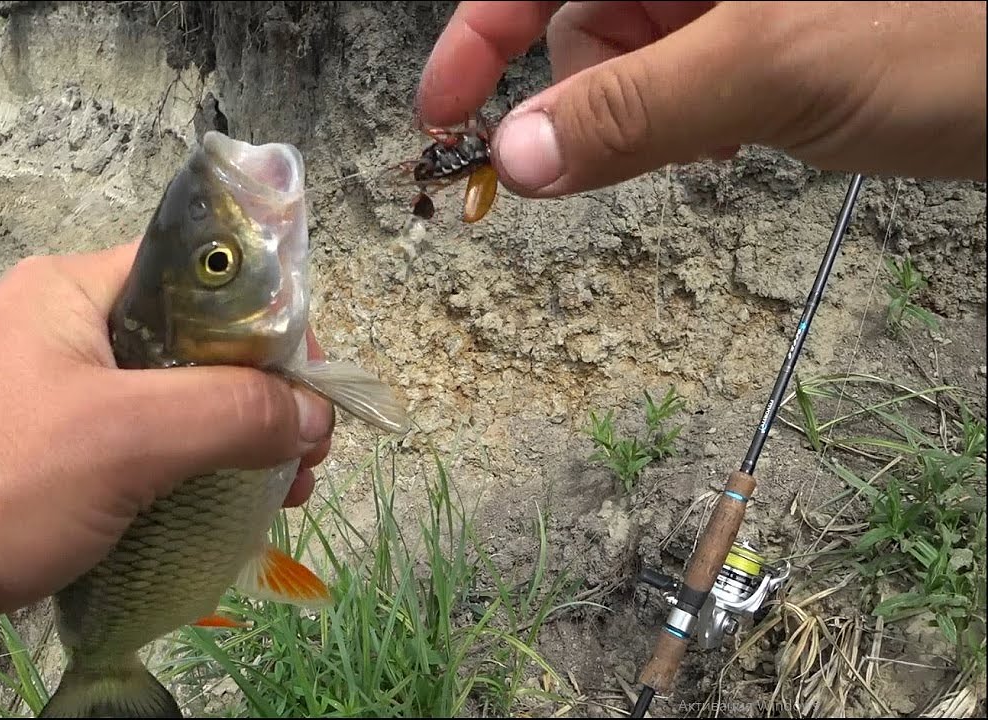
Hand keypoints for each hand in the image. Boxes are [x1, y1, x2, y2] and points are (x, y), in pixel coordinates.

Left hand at [0, 242, 334, 616]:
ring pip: (171, 395)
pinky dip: (186, 464)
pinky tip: (223, 503)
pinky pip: (137, 436)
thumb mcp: (128, 435)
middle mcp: (66, 321)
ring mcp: (53, 383)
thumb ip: (232, 411)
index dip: (270, 327)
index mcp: (77, 287)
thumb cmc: (8, 472)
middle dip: (261, 397)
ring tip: (281, 492)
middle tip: (304, 457)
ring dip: (231, 437)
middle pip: (195, 344)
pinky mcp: (46, 440)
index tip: (310, 388)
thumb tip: (316, 416)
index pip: (202, 280)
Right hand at [416, 1, 986, 197]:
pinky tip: (742, 134)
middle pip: (583, 21)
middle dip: (590, 91)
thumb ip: (633, 109)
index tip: (442, 115)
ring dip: (649, 118)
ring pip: (634, 64)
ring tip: (724, 133)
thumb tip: (520, 157)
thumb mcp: (771, 65)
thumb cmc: (955, 32)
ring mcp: (735, 0)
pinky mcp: (769, 37)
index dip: (477, 37)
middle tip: (640, 138)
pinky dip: (691, 122)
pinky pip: (687, 85)